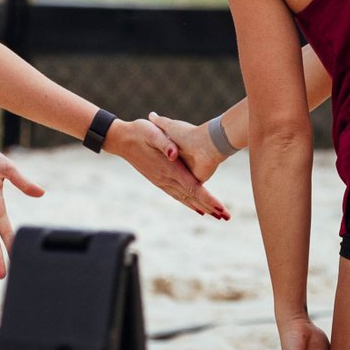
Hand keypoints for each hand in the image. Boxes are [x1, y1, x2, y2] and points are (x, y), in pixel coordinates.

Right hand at [105, 118, 229, 219]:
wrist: (122, 139)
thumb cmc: (139, 131)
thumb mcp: (152, 131)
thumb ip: (164, 142)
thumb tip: (173, 152)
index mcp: (169, 168)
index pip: (193, 188)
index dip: (208, 198)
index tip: (221, 208)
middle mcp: (166, 178)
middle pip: (193, 197)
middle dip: (211, 207)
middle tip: (227, 217)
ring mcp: (162, 181)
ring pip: (186, 198)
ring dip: (202, 207)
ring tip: (217, 216)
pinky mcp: (159, 180)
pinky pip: (177, 195)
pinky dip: (189, 202)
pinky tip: (196, 207)